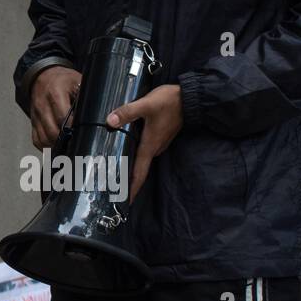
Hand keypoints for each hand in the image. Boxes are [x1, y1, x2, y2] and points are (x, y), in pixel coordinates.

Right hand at [28, 66, 80, 149]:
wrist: (44, 76)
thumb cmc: (64, 80)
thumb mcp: (78, 82)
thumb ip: (86, 98)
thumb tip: (102, 114)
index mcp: (55, 93)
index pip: (63, 117)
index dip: (74, 129)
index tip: (84, 134)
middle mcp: (42, 105)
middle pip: (52, 131)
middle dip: (66, 140)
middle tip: (79, 144)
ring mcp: (36, 115)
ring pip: (44, 138)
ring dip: (56, 146)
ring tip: (69, 147)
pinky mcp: (33, 121)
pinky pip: (37, 139)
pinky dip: (46, 146)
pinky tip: (57, 147)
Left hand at [106, 83, 182, 197]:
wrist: (190, 98)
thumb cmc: (169, 103)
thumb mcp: (147, 105)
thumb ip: (128, 112)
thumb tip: (109, 121)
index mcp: (150, 146)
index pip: (139, 173)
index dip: (131, 189)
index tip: (123, 203)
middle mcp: (155, 148)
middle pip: (139, 169)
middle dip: (126, 180)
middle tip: (110, 187)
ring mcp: (158, 142)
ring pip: (141, 158)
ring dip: (129, 166)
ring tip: (112, 171)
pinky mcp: (158, 135)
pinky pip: (144, 149)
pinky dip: (134, 153)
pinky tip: (123, 149)